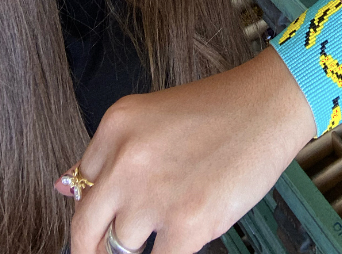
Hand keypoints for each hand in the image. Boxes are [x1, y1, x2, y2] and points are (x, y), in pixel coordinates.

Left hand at [57, 46, 315, 253]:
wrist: (272, 103)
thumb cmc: (224, 108)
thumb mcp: (157, 116)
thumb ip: (117, 153)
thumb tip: (69, 188)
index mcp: (117, 124)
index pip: (80, 182)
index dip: (98, 204)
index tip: (108, 216)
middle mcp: (126, 158)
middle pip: (84, 228)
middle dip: (94, 248)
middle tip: (108, 251)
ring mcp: (154, 194)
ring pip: (120, 249)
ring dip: (145, 243)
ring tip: (175, 218)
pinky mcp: (186, 224)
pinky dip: (168, 252)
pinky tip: (185, 235)